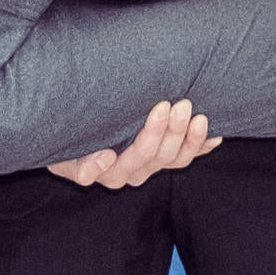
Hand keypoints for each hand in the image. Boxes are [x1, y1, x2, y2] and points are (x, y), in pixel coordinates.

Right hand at [46, 99, 218, 186]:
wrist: (63, 138)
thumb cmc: (62, 144)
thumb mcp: (61, 156)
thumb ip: (78, 165)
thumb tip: (105, 158)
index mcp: (109, 171)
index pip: (138, 154)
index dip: (154, 133)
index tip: (161, 107)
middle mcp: (132, 172)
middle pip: (161, 156)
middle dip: (174, 129)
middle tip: (182, 102)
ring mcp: (149, 167)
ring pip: (176, 159)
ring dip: (190, 138)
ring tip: (199, 115)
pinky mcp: (161, 160)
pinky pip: (187, 157)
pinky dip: (202, 146)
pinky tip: (214, 136)